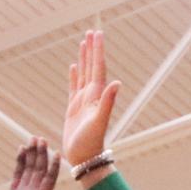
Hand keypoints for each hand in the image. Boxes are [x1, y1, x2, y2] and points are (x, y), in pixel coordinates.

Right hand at [0, 138, 58, 189]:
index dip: (21, 160)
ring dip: (41, 153)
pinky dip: (54, 164)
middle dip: (32, 151)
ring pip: (38, 168)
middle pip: (28, 167)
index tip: (22, 148)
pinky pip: (50, 177)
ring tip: (42, 140)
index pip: (18, 174)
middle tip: (35, 138)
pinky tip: (56, 153)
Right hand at [63, 29, 121, 168]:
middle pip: (92, 67)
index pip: (98, 68)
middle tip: (92, 32)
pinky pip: (74, 87)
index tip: (97, 34)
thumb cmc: (91, 143)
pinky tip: (73, 67)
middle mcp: (92, 96)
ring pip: (84, 74)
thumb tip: (117, 82)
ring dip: (84, 59)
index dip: (97, 51)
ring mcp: (82, 102)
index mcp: (97, 95)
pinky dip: (74, 76)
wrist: (85, 158)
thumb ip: (108, 102)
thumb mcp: (99, 122)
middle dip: (92, 49)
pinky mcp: (73, 109)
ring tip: (83, 43)